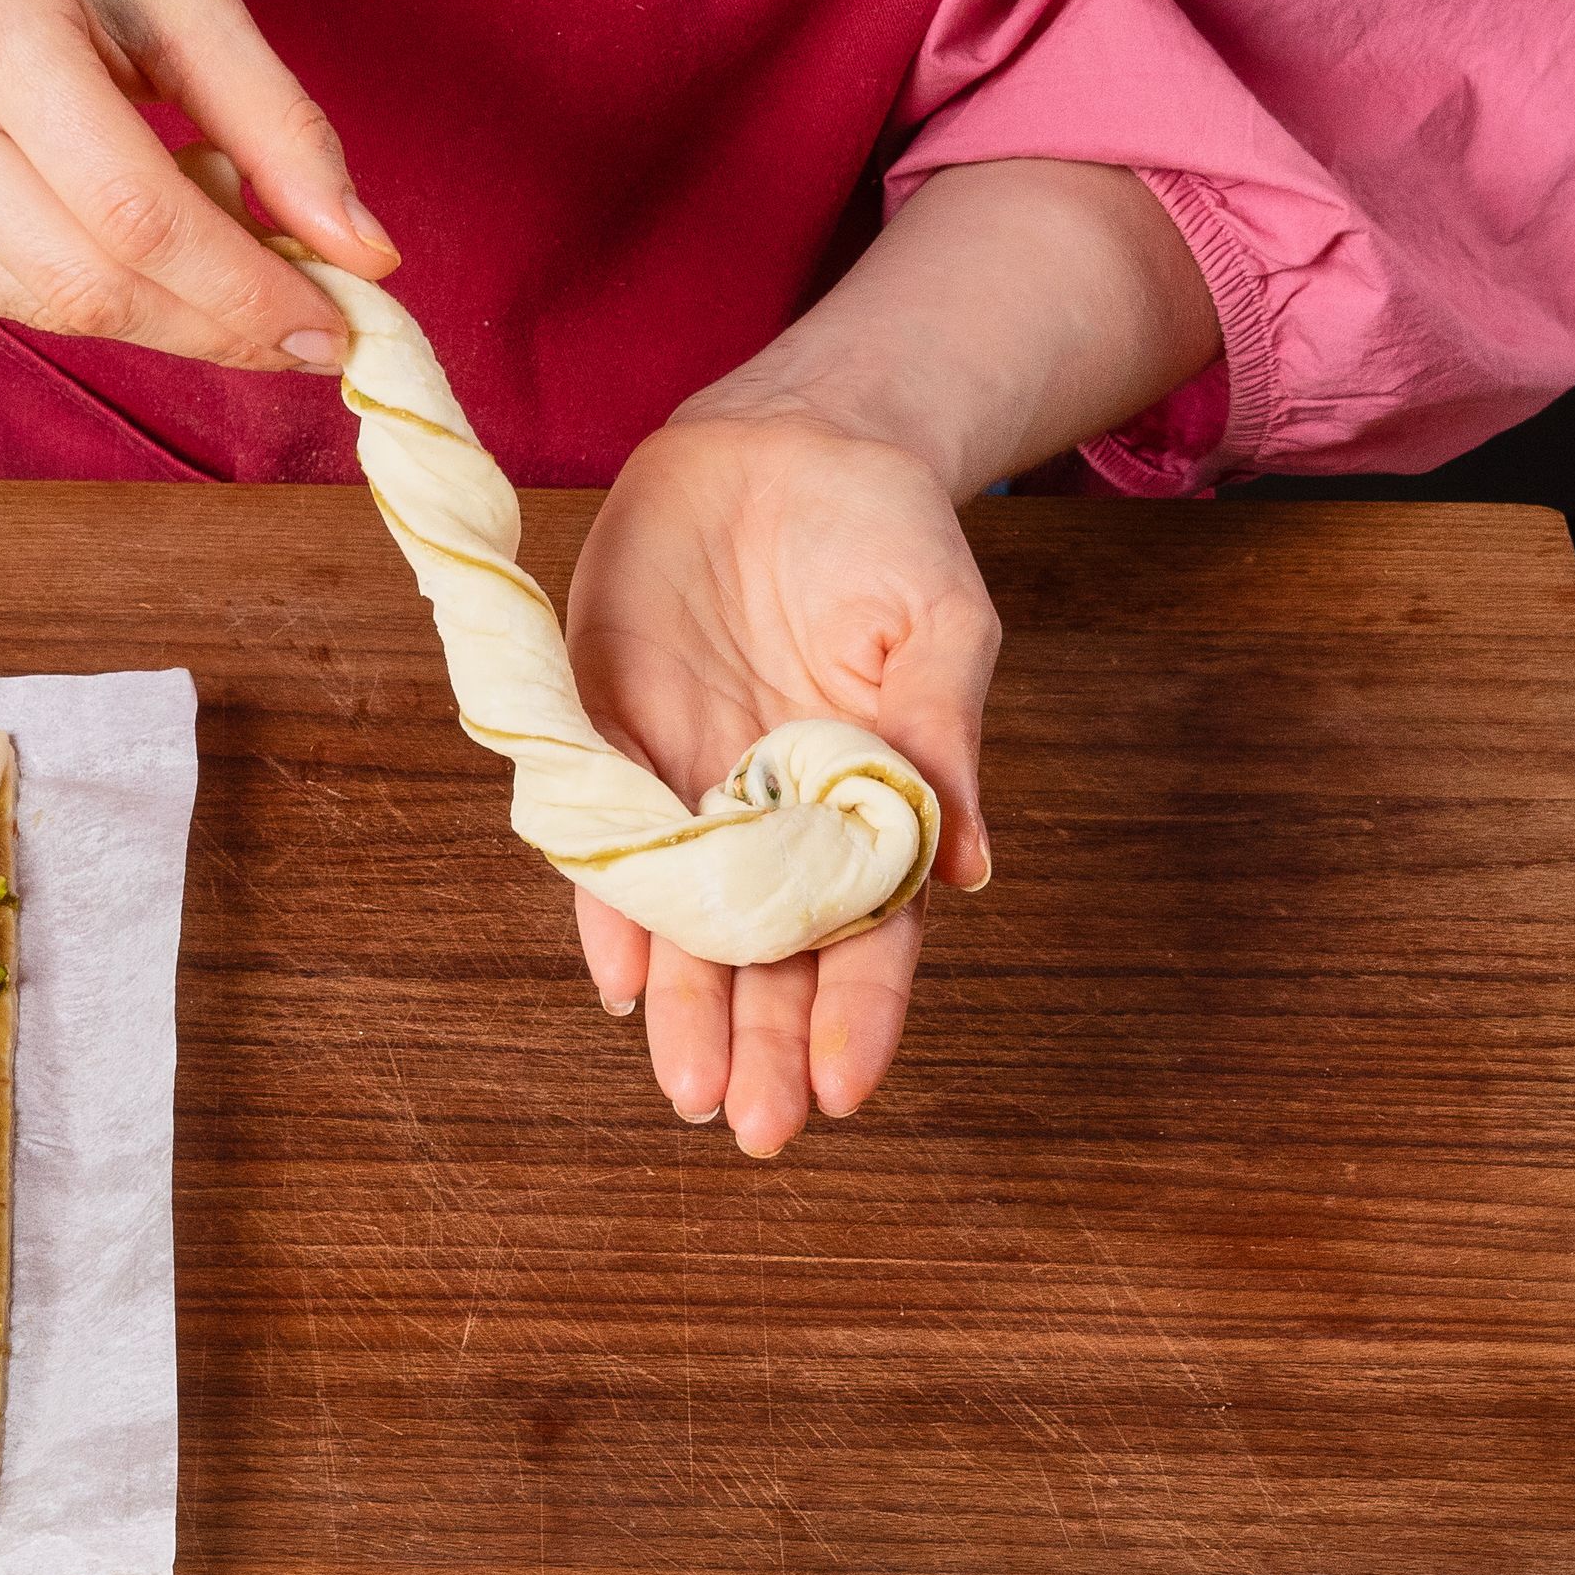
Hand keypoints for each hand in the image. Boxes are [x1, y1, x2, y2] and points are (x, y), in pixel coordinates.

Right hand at [0, 0, 398, 368]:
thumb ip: (275, 117)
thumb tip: (362, 253)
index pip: (136, 214)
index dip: (242, 292)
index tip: (330, 331)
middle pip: (90, 285)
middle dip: (212, 323)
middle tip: (290, 319)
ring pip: (47, 310)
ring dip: (152, 304)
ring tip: (183, 215)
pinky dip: (78, 288)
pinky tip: (91, 218)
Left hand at [566, 405, 996, 1154]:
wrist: (782, 445)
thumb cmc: (884, 537)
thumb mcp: (941, 628)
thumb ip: (942, 744)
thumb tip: (970, 871)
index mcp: (865, 808)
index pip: (866, 938)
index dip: (857, 1015)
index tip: (846, 1088)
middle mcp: (772, 821)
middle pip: (770, 958)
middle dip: (762, 1048)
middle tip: (757, 1128)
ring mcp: (688, 789)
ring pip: (686, 926)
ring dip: (687, 1010)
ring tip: (689, 1091)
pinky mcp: (609, 741)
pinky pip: (604, 845)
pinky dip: (610, 911)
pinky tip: (620, 979)